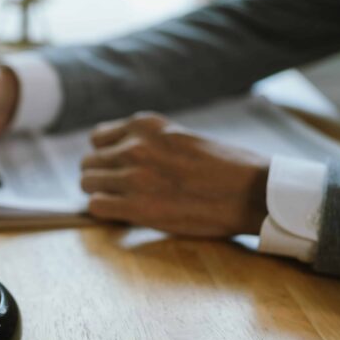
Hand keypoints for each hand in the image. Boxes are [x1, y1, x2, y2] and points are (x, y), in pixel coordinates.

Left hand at [80, 112, 269, 236]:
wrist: (252, 191)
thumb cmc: (224, 166)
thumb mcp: (180, 136)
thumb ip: (148, 141)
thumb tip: (117, 153)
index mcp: (145, 124)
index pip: (97, 138)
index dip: (105, 156)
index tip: (117, 168)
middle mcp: (134, 146)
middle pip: (89, 162)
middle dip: (101, 176)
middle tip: (119, 190)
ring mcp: (133, 176)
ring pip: (87, 183)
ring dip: (100, 194)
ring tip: (122, 202)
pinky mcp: (137, 206)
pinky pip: (96, 206)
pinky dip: (105, 212)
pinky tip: (122, 215)